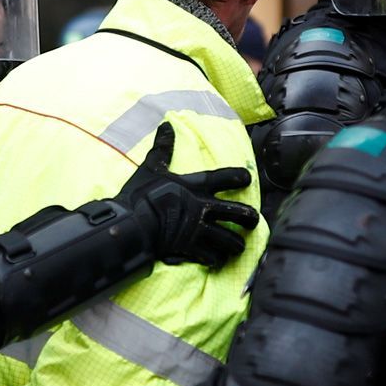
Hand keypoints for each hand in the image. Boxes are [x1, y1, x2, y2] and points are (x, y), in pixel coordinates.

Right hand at [116, 123, 258, 267]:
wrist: (133, 224)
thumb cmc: (141, 195)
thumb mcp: (151, 167)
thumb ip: (162, 148)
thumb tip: (165, 124)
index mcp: (195, 187)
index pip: (224, 178)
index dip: (239, 176)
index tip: (248, 178)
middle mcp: (203, 208)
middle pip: (238, 213)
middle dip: (249, 218)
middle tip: (253, 220)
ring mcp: (199, 230)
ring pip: (230, 239)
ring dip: (236, 244)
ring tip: (238, 247)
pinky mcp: (191, 248)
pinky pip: (212, 257)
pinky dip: (216, 259)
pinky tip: (217, 260)